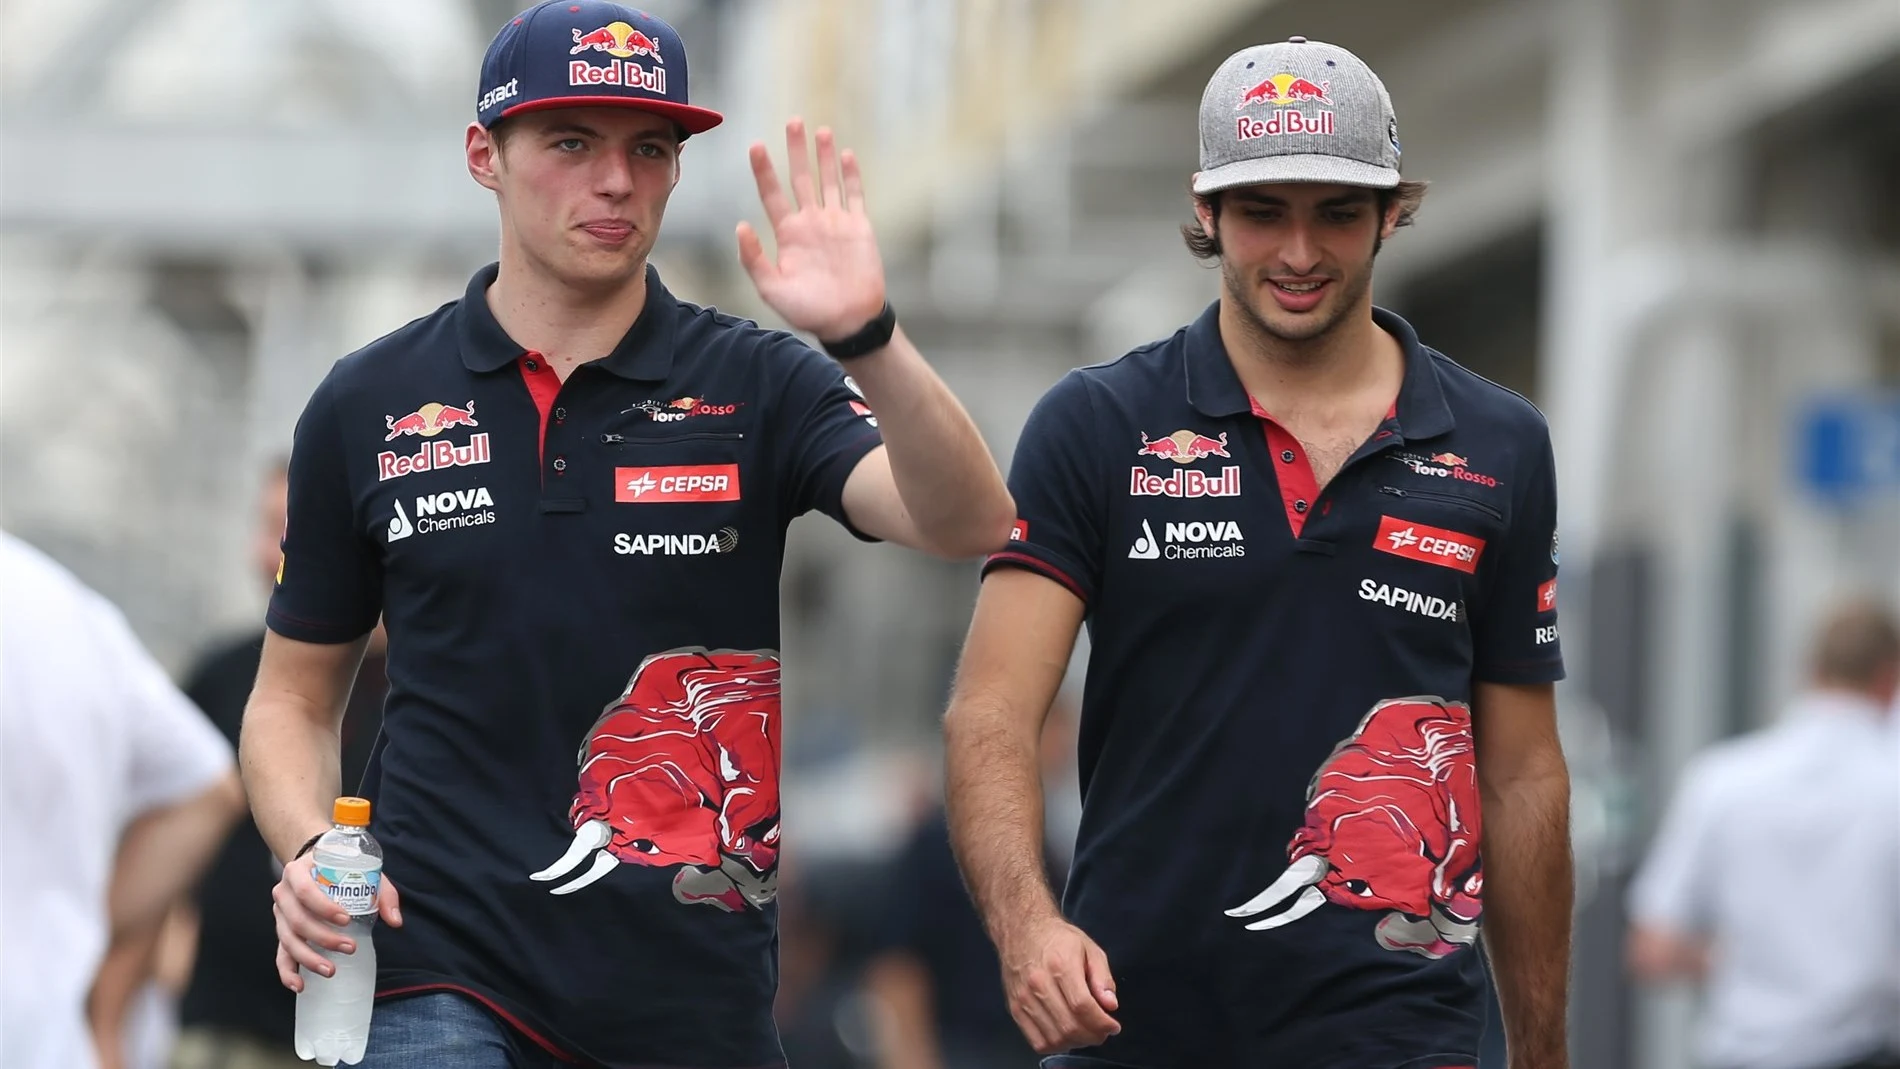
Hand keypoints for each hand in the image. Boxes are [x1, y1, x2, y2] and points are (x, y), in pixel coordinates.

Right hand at [271, 854, 401, 992]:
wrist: (316, 864)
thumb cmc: (340, 867)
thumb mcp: (363, 870)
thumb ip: (382, 893)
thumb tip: (395, 921)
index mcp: (298, 872)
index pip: (305, 891)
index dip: (323, 908)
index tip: (346, 920)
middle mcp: (283, 893)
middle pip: (297, 920)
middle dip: (323, 938)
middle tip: (350, 947)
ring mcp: (280, 914)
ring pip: (288, 940)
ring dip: (308, 958)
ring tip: (331, 970)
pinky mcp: (282, 931)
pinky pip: (280, 954)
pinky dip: (287, 972)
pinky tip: (300, 985)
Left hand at [737, 118, 886, 341]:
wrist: (848, 321)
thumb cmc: (809, 310)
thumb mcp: (772, 289)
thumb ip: (754, 259)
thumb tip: (741, 225)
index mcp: (788, 233)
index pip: (773, 193)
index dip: (764, 170)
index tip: (756, 145)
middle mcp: (811, 222)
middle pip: (801, 177)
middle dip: (796, 150)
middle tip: (792, 121)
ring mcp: (835, 222)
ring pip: (828, 180)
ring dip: (824, 156)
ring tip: (820, 130)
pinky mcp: (859, 227)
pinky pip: (855, 195)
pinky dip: (851, 175)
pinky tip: (846, 154)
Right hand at [999, 915, 1120, 1053]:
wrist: (1021, 930)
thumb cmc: (1058, 938)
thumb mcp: (1089, 948)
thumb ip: (1102, 977)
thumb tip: (1110, 1005)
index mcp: (1060, 965)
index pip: (1082, 1006)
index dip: (1101, 1023)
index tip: (1113, 1026)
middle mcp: (1038, 984)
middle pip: (1069, 1026)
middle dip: (1092, 1036)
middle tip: (1103, 1031)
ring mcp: (1024, 999)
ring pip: (1054, 1038)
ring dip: (1076, 1043)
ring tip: (1086, 1033)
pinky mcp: (1014, 1009)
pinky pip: (1036, 1041)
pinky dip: (1056, 1045)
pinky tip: (1066, 1036)